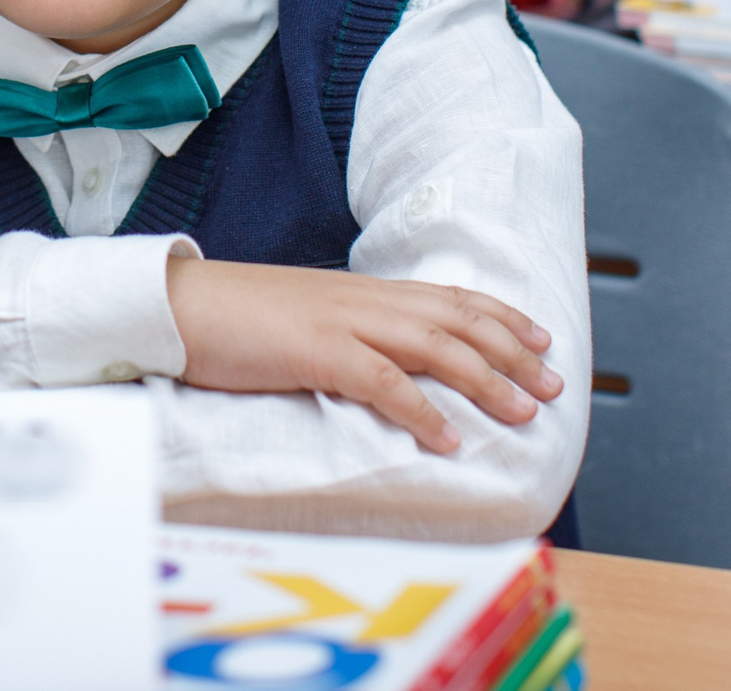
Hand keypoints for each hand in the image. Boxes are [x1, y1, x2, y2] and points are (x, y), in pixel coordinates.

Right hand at [167, 256, 560, 452]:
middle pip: (455, 319)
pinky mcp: (314, 351)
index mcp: (360, 291)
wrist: (176, 304)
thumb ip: (347, 333)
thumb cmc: (232, 319)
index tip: (540, 338)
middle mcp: (362, 300)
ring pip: (433, 347)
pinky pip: (381, 382)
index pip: (447, 297)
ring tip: (523, 411)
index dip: (500, 316)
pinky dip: (421, 410)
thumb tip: (382, 362)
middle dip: (512, 352)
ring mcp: (341, 322)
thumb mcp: (303, 318)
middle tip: (554, 382)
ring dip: (485, 380)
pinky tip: (450, 438)